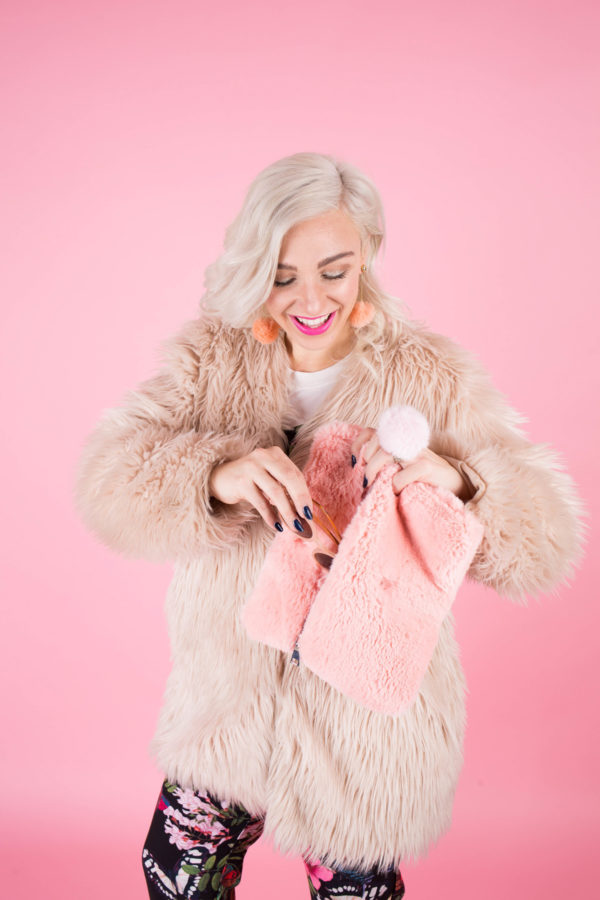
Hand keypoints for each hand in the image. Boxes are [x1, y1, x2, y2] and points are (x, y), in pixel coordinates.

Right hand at [208, 446, 313, 533]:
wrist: (219, 479)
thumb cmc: (250, 481)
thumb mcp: (269, 480)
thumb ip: (285, 490)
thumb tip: (304, 513)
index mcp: (275, 454)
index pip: (295, 474)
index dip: (305, 494)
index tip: (309, 512)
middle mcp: (264, 457)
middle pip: (289, 478)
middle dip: (300, 500)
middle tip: (306, 518)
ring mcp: (251, 467)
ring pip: (275, 491)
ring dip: (287, 511)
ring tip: (293, 526)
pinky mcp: (241, 481)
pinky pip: (260, 502)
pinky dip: (270, 515)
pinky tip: (276, 526)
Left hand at [350, 428, 470, 500]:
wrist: (457, 486)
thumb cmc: (424, 480)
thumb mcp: (401, 468)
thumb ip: (385, 465)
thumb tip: (360, 473)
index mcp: (400, 442)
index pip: (372, 432)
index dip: (359, 444)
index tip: (357, 462)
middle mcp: (408, 443)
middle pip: (377, 440)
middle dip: (367, 461)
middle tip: (367, 480)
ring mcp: (418, 453)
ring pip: (387, 453)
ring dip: (375, 471)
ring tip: (375, 486)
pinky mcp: (427, 467)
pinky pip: (402, 474)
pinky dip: (395, 485)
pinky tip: (397, 492)